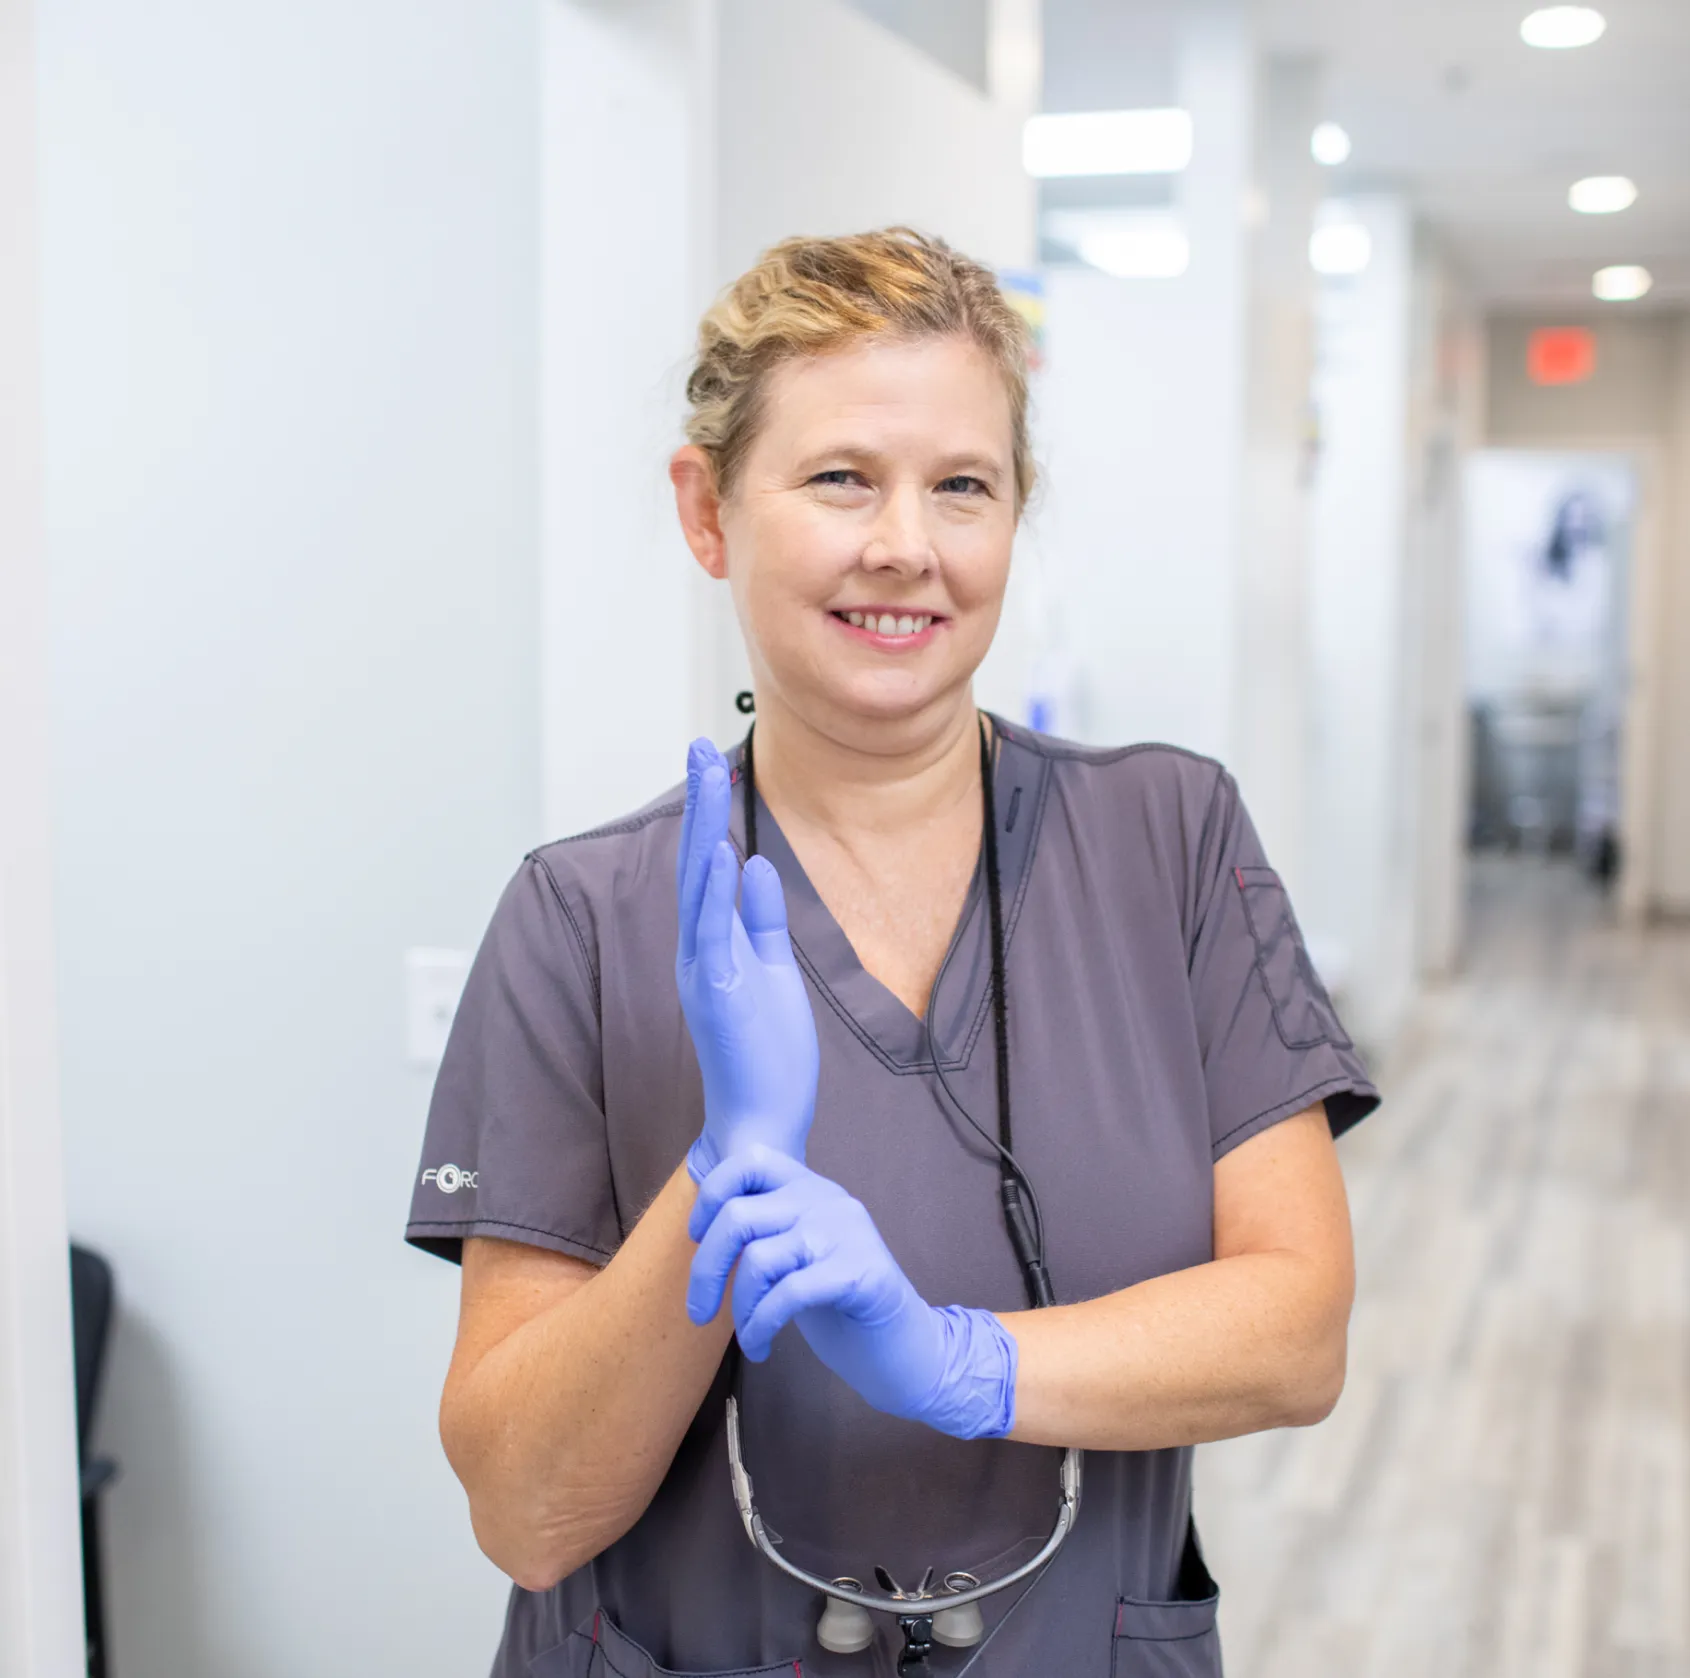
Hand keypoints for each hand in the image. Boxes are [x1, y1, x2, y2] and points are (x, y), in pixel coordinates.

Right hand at [675, 739, 818, 1181]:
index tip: (715, 760)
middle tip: (701, 744)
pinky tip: (721, 850)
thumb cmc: (768, 1055)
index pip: (706, 863)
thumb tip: (752, 863)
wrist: (761, 1122)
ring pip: (697, 884)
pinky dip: (714, 891)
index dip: (710, 811)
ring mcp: (703, 969)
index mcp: (712, 940)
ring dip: (704, 827)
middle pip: (694, 859)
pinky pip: (711, 933)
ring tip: (709, 773)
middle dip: (701, 800)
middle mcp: (698, 948)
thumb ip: (762, 918)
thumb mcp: (773, 970)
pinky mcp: (717, 993)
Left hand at [686, 1148, 1017, 1440]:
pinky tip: (762, 1347)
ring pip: (759, 1258)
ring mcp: (848, 1233)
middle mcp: (829, 1200)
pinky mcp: (861, 1272)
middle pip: (738, 1216)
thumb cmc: (840, 1308)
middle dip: (706, 1271)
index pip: (751, 1160)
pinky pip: (789, 1293)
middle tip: (699, 1314)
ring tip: (749, 1337)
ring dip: (739, 1309)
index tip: (697, 1238)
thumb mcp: (797, 1256)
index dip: (711, 1196)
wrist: (906, 1351)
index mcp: (812, 1188)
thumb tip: (704, 1226)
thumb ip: (765, 1230)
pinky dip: (761, 1326)